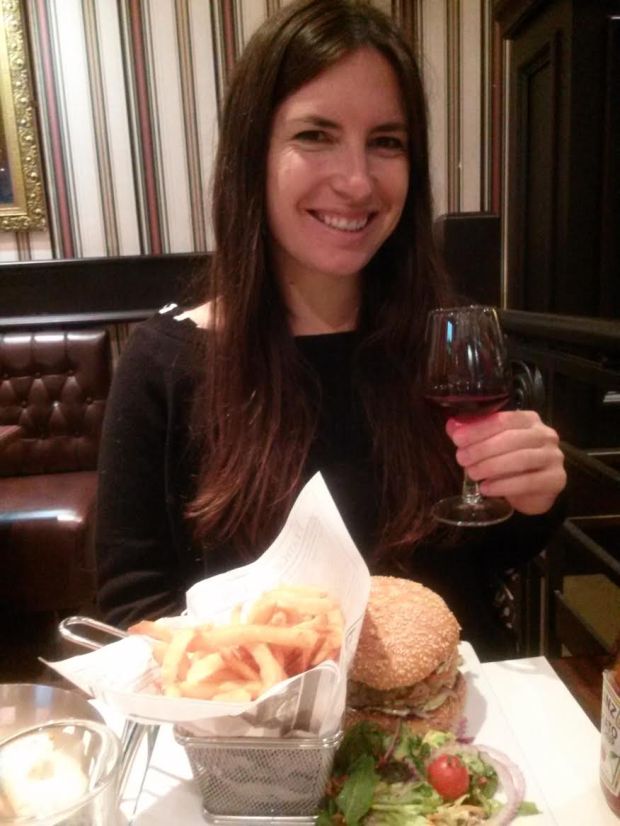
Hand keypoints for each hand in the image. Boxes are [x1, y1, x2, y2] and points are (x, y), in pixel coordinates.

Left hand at [446, 410, 565, 515]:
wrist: (535, 490)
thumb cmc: (510, 462)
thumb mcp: (492, 445)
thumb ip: (474, 434)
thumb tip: (452, 426)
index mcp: (528, 420)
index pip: (503, 419)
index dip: (479, 429)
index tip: (457, 439)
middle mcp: (545, 435)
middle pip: (511, 438)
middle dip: (482, 449)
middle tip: (461, 459)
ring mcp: (553, 457)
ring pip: (520, 459)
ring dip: (491, 467)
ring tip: (472, 474)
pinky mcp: (556, 479)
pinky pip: (528, 482)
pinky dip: (503, 486)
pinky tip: (486, 489)